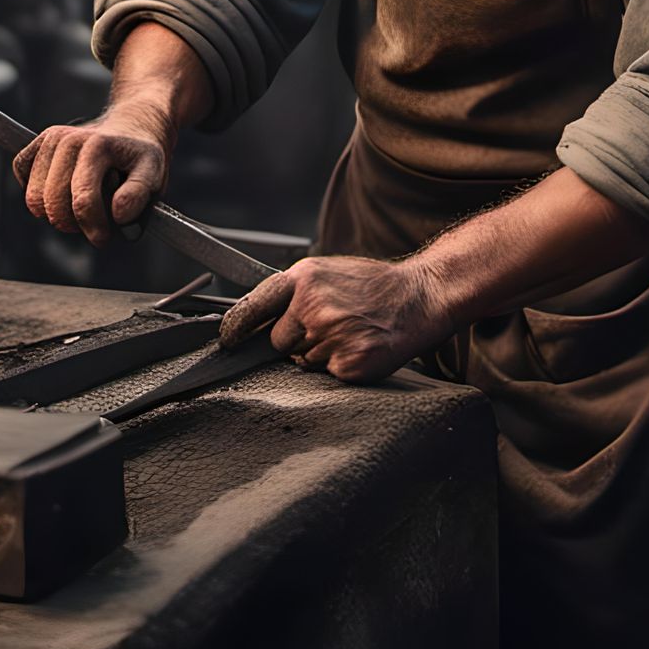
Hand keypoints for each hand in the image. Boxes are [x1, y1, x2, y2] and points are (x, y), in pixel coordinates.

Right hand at [11, 112, 169, 245]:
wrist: (134, 127)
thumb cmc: (142, 157)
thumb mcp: (154, 173)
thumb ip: (139, 194)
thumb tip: (118, 214)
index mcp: (98, 146)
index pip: (82, 200)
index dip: (93, 228)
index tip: (105, 238)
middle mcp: (68, 139)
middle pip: (53, 204)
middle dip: (74, 225)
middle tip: (95, 224)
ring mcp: (51, 138)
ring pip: (35, 199)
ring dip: (57, 213)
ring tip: (83, 206)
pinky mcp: (39, 142)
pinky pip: (22, 175)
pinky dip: (39, 194)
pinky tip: (63, 191)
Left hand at [218, 255, 451, 382]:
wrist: (421, 296)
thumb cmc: (373, 286)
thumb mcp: (329, 273)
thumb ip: (294, 293)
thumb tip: (256, 320)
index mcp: (304, 278)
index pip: (252, 306)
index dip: (235, 328)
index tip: (226, 341)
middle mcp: (313, 306)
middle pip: (277, 342)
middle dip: (295, 340)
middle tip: (329, 326)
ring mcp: (331, 336)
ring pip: (302, 361)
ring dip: (320, 354)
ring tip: (350, 332)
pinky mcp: (348, 363)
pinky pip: (327, 375)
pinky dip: (340, 367)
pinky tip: (360, 346)